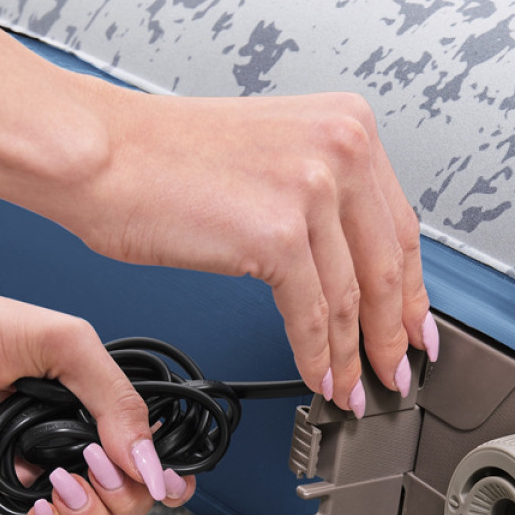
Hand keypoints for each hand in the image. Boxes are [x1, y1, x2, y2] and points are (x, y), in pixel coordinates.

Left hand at [0, 286, 196, 514]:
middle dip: (124, 494)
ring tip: (60, 483)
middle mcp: (74, 443)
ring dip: (89, 514)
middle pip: (130, 499)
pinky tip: (40, 506)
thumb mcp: (65, 345)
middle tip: (93, 466)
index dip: (168, 478)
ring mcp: (38, 472)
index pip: (152, 456)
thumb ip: (116, 401)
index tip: (167, 483)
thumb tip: (150, 465)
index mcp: (98, 406)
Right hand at [67, 87, 436, 411]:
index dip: (411, 290)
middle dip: (392, 333)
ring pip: (352, 298)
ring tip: (352, 390)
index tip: (415, 326)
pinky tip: (318, 378)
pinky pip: (312, 316)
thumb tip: (347, 267)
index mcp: (346, 124)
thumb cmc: (161, 159)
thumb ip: (319, 200)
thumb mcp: (269, 159)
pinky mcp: (277, 233)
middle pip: (388, 266)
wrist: (99, 154)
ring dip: (353, 357)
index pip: (399, 225)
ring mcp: (312, 188)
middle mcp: (340, 147)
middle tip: (394, 370)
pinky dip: (317, 357)